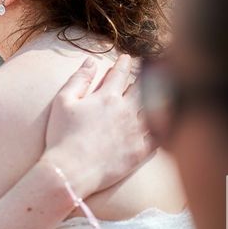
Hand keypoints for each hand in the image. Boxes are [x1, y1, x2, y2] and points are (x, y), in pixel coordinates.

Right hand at [41, 55, 153, 197]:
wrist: (72, 170)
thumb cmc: (62, 135)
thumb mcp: (63, 101)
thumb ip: (79, 79)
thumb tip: (90, 61)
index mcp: (106, 97)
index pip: (120, 74)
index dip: (124, 63)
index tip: (127, 57)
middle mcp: (125, 111)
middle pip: (141, 88)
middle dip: (143, 76)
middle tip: (146, 70)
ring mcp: (136, 131)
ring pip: (154, 108)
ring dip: (156, 97)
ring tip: (159, 91)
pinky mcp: (141, 151)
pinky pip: (160, 134)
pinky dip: (164, 123)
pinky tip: (165, 119)